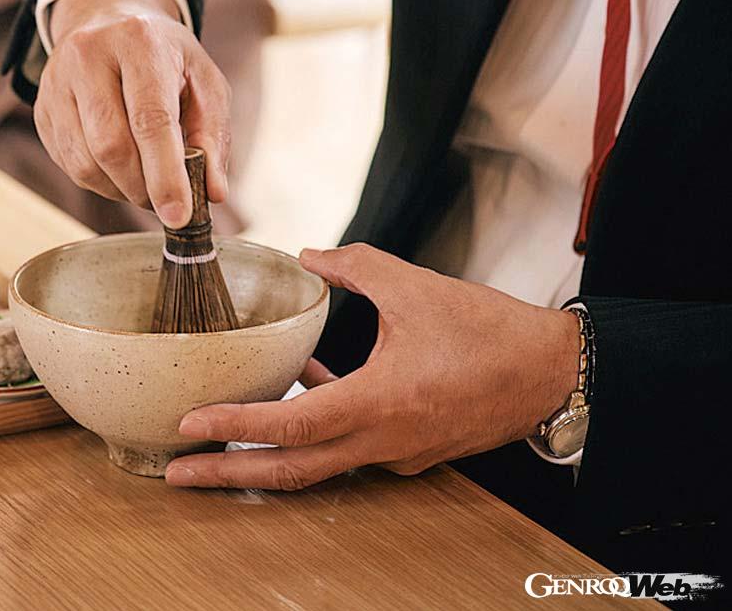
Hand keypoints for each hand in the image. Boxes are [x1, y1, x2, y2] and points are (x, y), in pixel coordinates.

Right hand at [38, 0, 231, 227]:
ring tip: (143, 181)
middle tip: (164, 199)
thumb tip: (212, 192)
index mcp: (138, 41)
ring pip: (85, 163)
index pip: (150, 120)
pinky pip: (69, 165)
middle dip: (142, 187)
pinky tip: (118, 168)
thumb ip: (213, 135)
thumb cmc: (163, 55)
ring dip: (120, 189)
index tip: (180, 215)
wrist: (108, 19)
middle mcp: (89, 55)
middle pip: (111, 146)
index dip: (165, 175)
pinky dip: (99, 181)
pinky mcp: (42, 108)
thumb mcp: (203, 80)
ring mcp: (56, 82)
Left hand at [164, 244, 580, 489]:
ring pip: (317, 465)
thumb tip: (308, 254)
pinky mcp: (409, 451)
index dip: (237, 427)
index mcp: (381, 403)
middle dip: (229, 476)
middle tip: (176, 472)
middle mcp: (383, 441)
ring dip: (265, 458)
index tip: (190, 426)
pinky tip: (300, 387)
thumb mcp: (415, 287)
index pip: (292, 425)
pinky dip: (312, 430)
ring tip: (217, 445)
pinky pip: (347, 448)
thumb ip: (354, 266)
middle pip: (291, 470)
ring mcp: (397, 453)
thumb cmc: (490, 332)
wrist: (555, 373)